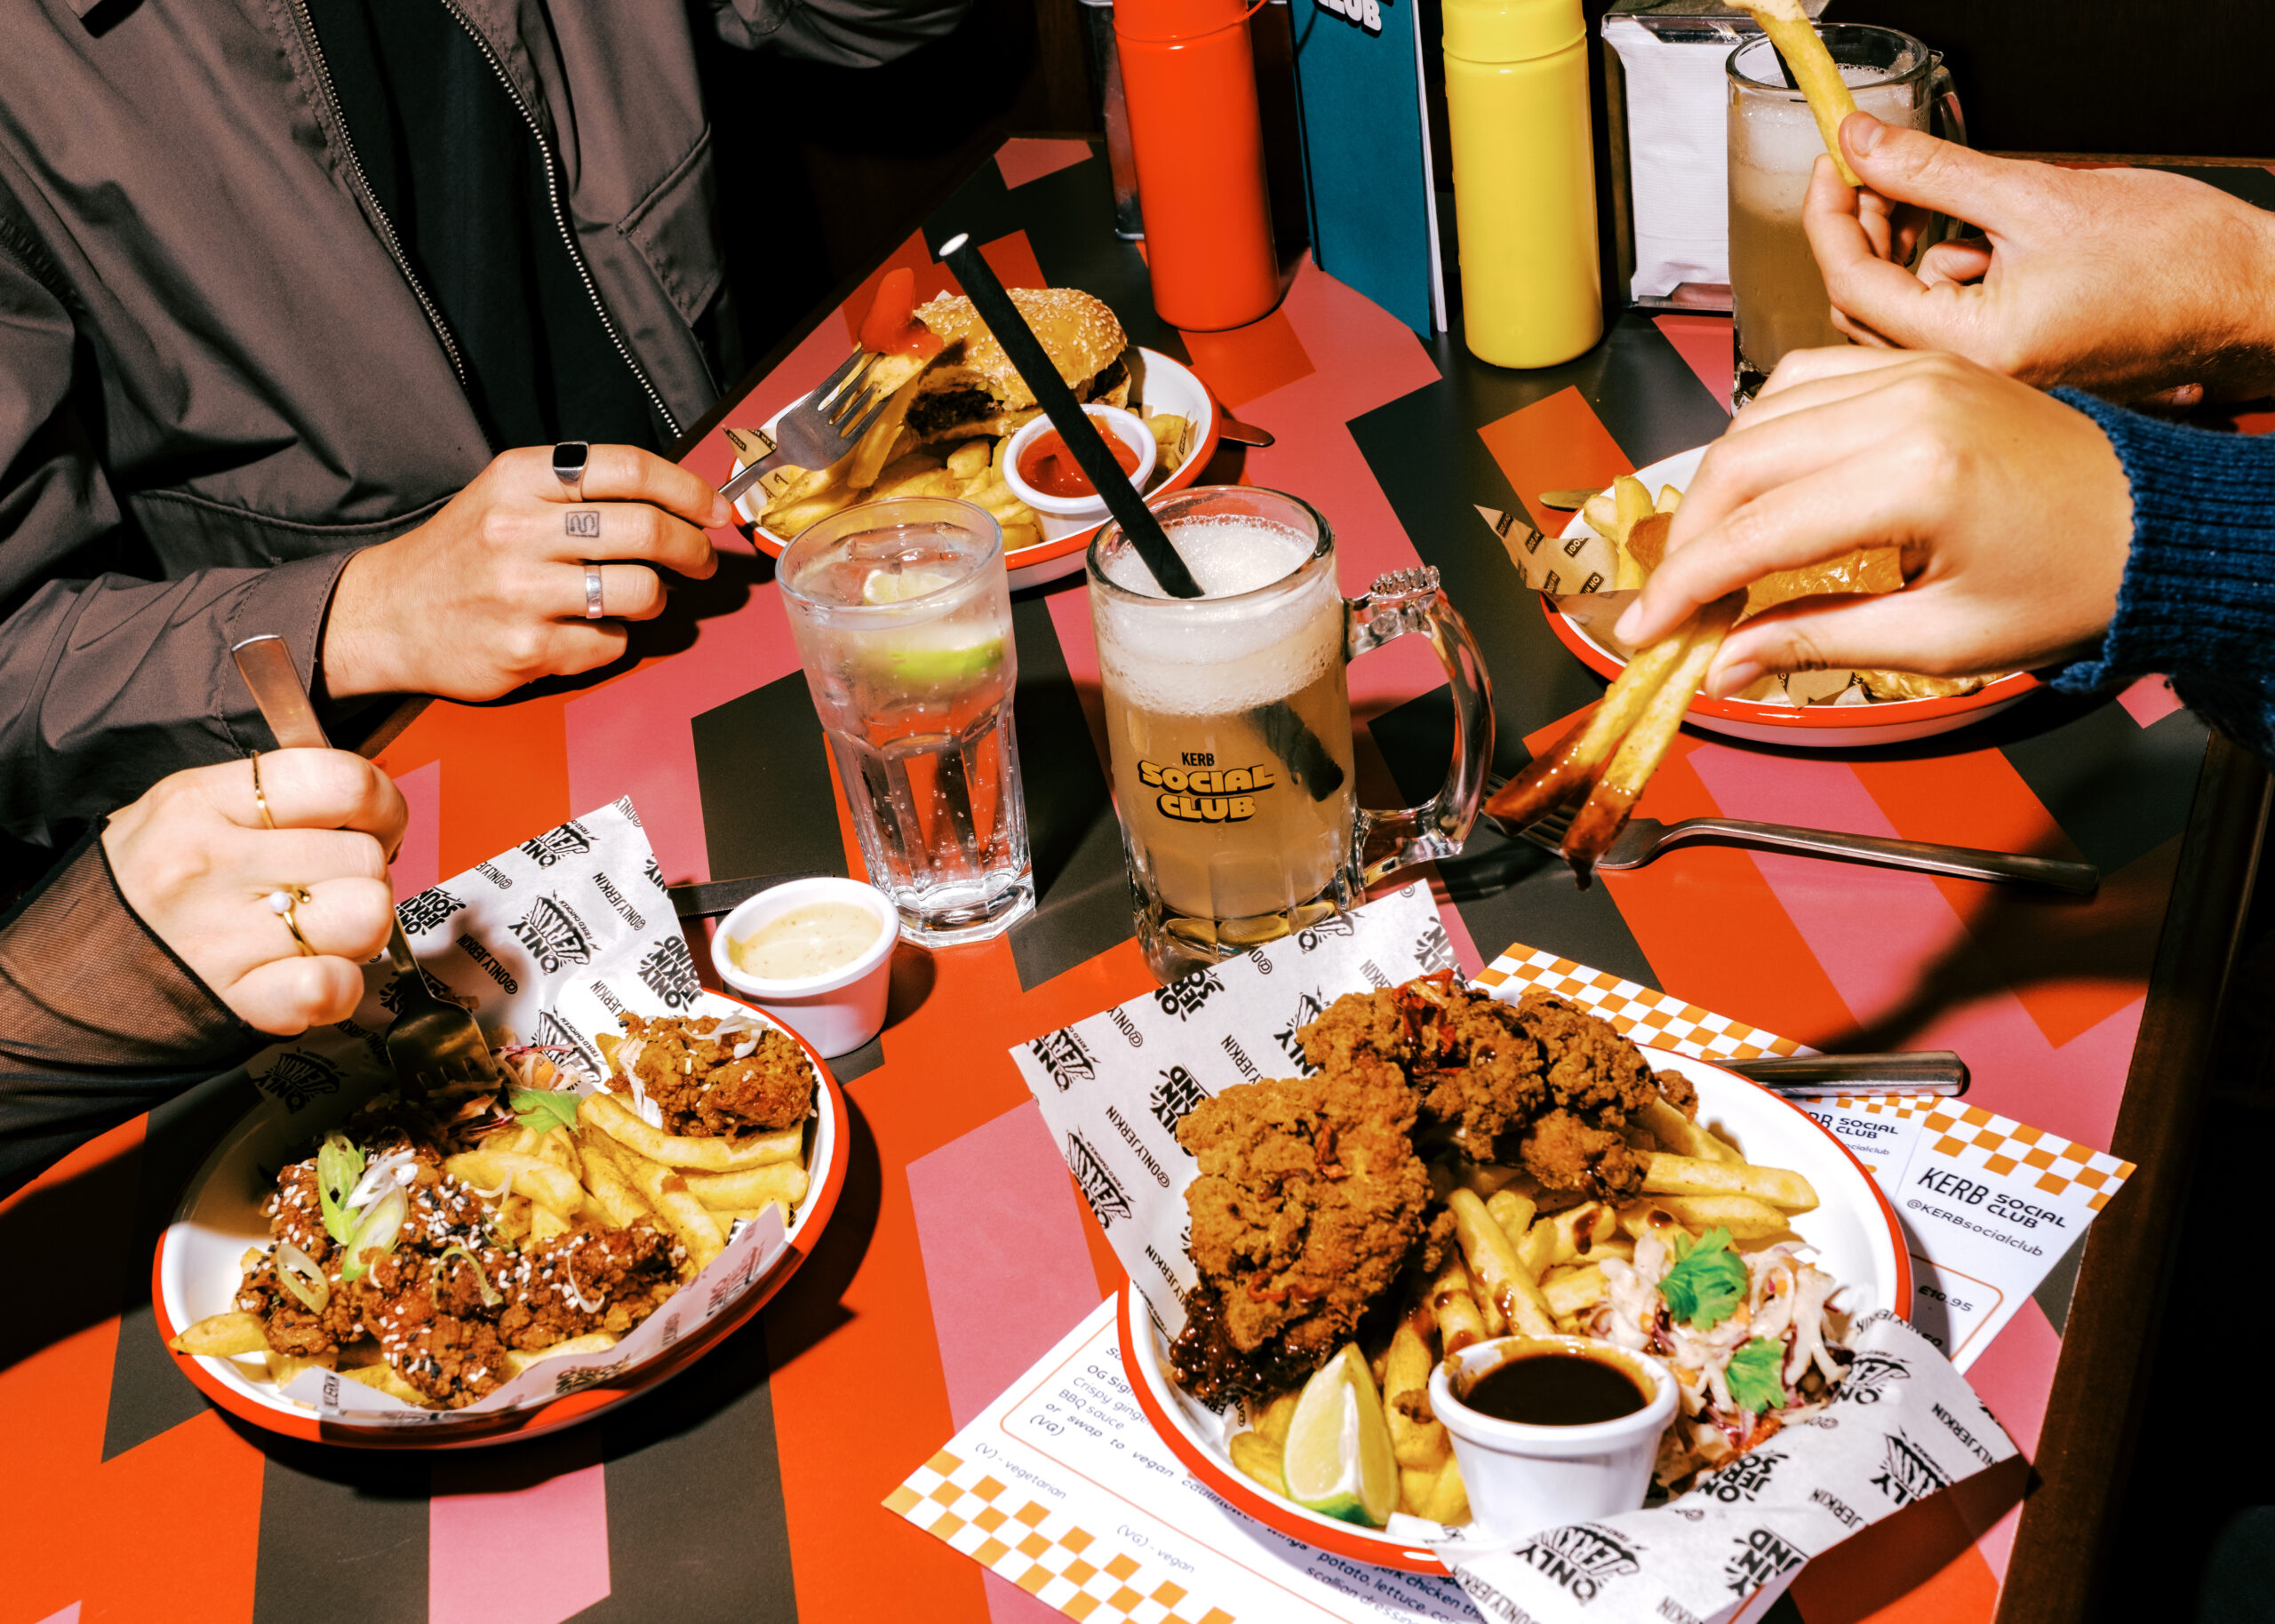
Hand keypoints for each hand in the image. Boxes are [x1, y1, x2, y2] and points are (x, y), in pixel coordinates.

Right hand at [102, 750, 406, 1034]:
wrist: (63, 978)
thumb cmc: (142, 890)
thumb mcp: (185, 811)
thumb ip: (270, 796)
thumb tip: (363, 800)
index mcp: (202, 801)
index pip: (342, 780)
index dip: (381, 806)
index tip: (371, 825)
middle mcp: (212, 864)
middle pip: (366, 856)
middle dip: (364, 876)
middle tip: (329, 889)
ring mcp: (224, 935)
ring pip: (368, 917)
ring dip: (359, 931)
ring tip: (317, 931)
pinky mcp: (239, 999)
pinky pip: (334, 984)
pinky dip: (338, 987)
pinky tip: (308, 976)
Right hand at [321, 445, 729, 700]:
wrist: (385, 615)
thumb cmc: (460, 555)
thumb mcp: (505, 494)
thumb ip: (578, 490)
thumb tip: (674, 500)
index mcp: (520, 478)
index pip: (630, 468)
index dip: (689, 489)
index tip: (715, 510)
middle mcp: (519, 529)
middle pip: (649, 530)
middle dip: (692, 549)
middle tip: (700, 561)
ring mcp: (522, 592)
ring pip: (640, 590)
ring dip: (655, 598)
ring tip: (638, 596)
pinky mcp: (525, 649)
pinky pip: (609, 643)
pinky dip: (612, 639)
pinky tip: (586, 630)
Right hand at [1612, 349, 2132, 697]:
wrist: (2159, 524)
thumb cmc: (2076, 580)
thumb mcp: (1942, 639)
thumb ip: (1816, 642)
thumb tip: (1726, 664)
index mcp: (1916, 476)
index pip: (1754, 532)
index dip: (1681, 588)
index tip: (1644, 630)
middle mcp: (1907, 404)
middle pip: (1740, 462)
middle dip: (1687, 541)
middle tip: (1671, 603)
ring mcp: (1913, 373)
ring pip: (1761, 415)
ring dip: (1717, 484)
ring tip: (1708, 553)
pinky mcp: (1919, 365)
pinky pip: (1806, 380)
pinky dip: (1765, 431)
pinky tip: (1759, 483)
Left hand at [1804, 115, 2274, 402]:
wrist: (2247, 297)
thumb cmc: (2176, 261)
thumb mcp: (2037, 196)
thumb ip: (1935, 172)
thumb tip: (1863, 145)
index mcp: (1974, 350)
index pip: (1854, 284)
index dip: (1832, 214)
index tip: (1835, 162)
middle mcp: (1971, 380)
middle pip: (1865, 305)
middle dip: (1862, 230)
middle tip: (1874, 169)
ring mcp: (1986, 378)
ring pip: (1901, 311)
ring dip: (1902, 248)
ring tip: (1932, 196)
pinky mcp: (2004, 365)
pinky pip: (1942, 319)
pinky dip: (1941, 271)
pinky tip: (1973, 237)